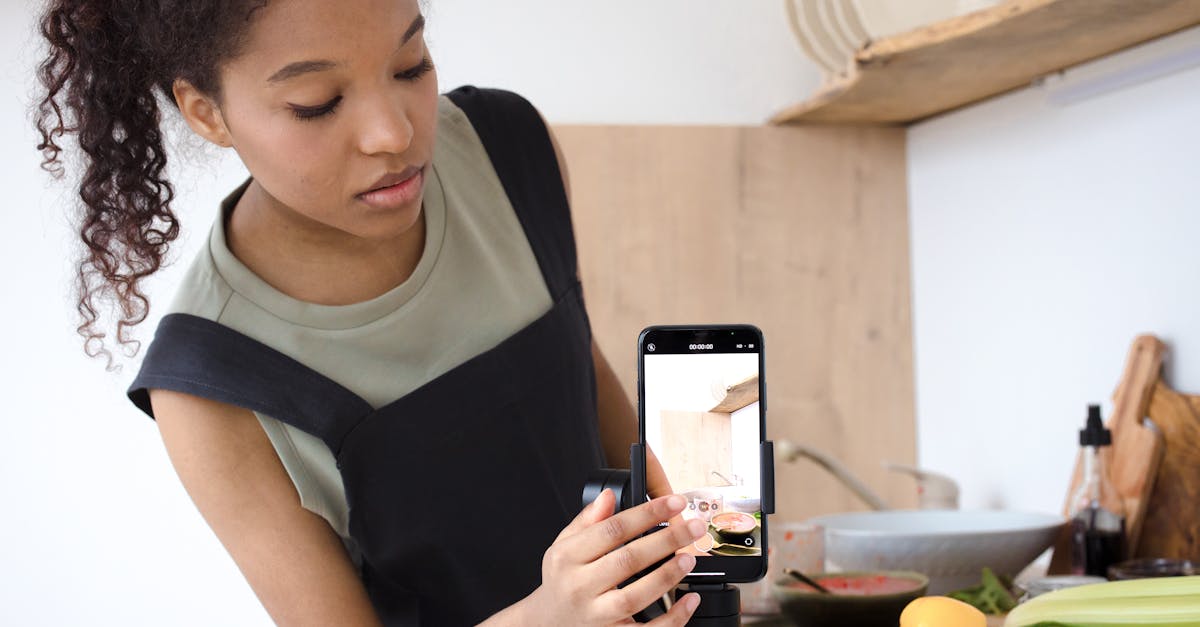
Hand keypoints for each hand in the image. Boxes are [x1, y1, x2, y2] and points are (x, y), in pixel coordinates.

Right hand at [519, 490, 707, 625]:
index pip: (612, 529)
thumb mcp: (564, 546)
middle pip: (628, 560)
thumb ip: (587, 521)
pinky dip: (672, 618)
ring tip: (689, 558)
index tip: (674, 501)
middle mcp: (579, 586)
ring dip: (667, 575)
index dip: (647, 513)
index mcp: (568, 557)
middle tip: (693, 527)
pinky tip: (688, 600)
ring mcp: (595, 615)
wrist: (547, 623)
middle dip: (666, 540)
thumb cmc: (562, 581)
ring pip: (635, 596)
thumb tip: (608, 496)